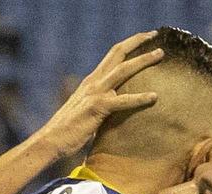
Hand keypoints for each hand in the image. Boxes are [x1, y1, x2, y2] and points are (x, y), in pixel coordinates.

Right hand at [33, 34, 163, 159]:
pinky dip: (139, 98)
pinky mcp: (97, 108)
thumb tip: (117, 105)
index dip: (129, 44)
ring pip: (123, 70)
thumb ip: (101, 103)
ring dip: (143, 60)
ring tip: (160, 54)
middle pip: (118, 53)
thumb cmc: (69, 130)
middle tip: (155, 34)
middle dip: (138, 41)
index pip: (112, 55)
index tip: (145, 38)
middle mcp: (93, 81)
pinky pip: (122, 100)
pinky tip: (154, 97)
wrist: (51, 140)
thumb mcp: (87, 110)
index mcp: (91, 80)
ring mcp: (95, 93)